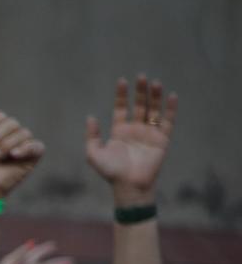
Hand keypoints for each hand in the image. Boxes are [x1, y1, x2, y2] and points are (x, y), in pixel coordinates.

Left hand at [85, 75, 175, 203]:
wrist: (129, 186)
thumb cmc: (110, 172)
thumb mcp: (94, 154)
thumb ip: (91, 136)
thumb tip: (91, 117)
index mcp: (119, 131)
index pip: (122, 108)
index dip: (122, 95)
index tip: (122, 81)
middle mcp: (135, 130)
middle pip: (139, 106)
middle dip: (140, 91)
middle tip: (141, 77)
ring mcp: (149, 134)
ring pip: (153, 110)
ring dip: (155, 97)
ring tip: (155, 83)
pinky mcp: (162, 139)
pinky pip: (168, 121)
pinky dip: (170, 109)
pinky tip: (171, 97)